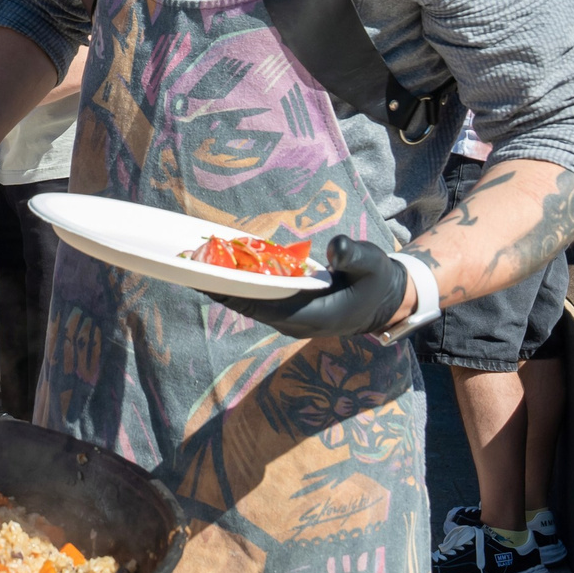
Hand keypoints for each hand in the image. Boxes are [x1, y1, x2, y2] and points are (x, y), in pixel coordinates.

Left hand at [205, 234, 411, 337]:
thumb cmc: (378, 279)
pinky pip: (257, 300)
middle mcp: (297, 324)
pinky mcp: (289, 312)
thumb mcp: (373, 262)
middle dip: (220, 286)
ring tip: (193, 264)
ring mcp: (291, 321)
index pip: (266, 306)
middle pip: (250, 306)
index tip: (208, 277)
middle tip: (187, 265)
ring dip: (224, 286)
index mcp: (315, 316)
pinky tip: (218, 268)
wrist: (386, 301)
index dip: (236, 292)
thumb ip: (353, 255)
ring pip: (251, 304)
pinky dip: (238, 286)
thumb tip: (334, 249)